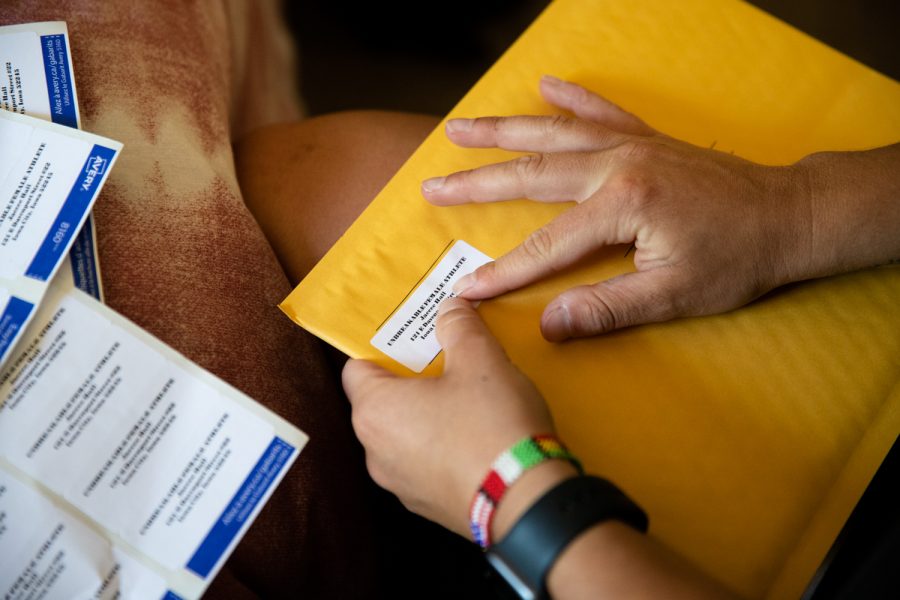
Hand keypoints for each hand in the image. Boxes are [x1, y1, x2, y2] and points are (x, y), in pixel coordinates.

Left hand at [342, 297, 555, 536]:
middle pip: (382, 400)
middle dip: (412, 379)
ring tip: (467, 398)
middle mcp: (375, 450)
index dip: (385, 348)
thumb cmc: (492, 428)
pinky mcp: (426, 504)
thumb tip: (450, 308)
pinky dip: (442, 446)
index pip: (356, 367)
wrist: (526, 502)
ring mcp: (399, 483)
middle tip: (446, 362)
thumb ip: (459, 325)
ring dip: (428, 414)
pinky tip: (477, 435)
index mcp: (375, 410)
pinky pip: (424, 462)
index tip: (412, 340)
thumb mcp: (480, 359)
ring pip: (404, 433)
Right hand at [422, 75, 812, 340]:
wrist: (790, 215)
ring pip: (554, 132)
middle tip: (432, 184)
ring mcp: (632, 144)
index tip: (465, 288)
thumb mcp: (675, 296)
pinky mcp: (647, 138)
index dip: (503, 272)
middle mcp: (618, 163)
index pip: (546, 244)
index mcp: (622, 204)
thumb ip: (608, 309)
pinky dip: (571, 98)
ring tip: (460, 128)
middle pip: (532, 173)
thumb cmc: (738, 258)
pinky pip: (601, 111)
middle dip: (478, 181)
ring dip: (504, 129)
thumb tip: (549, 325)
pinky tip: (546, 85)